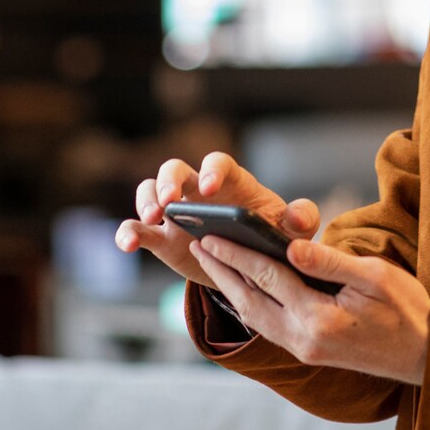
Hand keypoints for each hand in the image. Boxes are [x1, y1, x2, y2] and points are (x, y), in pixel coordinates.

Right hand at [113, 151, 318, 292]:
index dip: (210, 171)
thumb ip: (301, 218)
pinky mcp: (161, 237)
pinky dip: (127, 232)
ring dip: (145, 201)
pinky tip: (128, 243)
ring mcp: (175, 213)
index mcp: (231, 183)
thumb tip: (298, 215)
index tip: (209, 190)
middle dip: (169, 181)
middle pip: (175, 169)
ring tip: (149, 220)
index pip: (217, 163)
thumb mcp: (292, 231)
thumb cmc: (271, 237)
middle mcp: (196, 191)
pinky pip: (136, 228)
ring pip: (149, 191)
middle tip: (170, 202)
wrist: (251, 266)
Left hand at [189, 234, 429, 385]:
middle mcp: (304, 339)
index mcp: (319, 318)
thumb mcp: (375, 276)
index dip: (236, 254)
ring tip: (212, 263)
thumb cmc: (408, 310)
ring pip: (255, 318)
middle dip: (222, 271)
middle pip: (250, 301)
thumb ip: (329, 262)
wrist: (429, 356)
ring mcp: (305, 350)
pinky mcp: (310, 353)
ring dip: (231, 289)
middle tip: (197, 244)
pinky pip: (269, 327)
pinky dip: (250, 306)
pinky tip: (242, 291)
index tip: (210, 236)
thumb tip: (290, 246)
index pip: (268, 278)